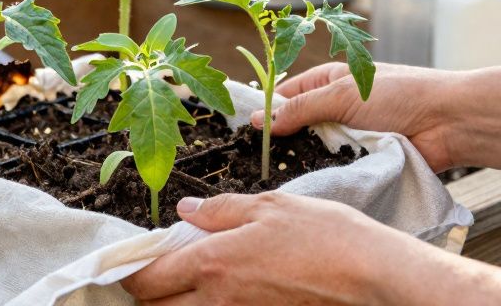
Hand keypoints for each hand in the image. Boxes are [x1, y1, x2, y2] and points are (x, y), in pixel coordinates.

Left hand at [121, 191, 428, 304]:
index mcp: (213, 262)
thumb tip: (185, 210)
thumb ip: (220, 209)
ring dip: (175, 301)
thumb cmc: (325, 235)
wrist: (371, 275)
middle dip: (146, 291)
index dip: (129, 270)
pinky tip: (217, 289)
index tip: (128, 258)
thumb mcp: (269, 205)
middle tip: (154, 268)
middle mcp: (218, 299)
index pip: (147, 279)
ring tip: (184, 278)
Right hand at [250, 62, 462, 170]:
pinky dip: (327, 172)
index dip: (265, 110)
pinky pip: (336, 167)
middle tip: (259, 159)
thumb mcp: (342, 95)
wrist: (449, 122)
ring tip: (281, 174)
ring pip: (315, 150)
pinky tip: (309, 184)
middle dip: (283, 140)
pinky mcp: (364, 159)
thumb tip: (257, 120)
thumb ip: (299, 109)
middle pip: (298, 125)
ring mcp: (350, 134)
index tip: (242, 131)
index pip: (286, 94)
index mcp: (328, 81)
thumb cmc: (399, 95)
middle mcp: (336, 106)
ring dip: (305, 158)